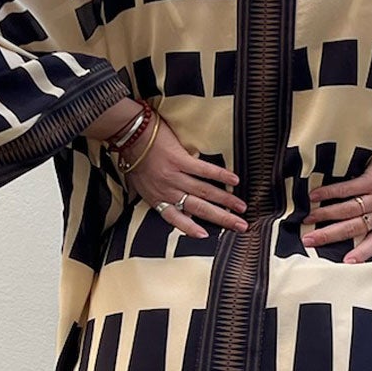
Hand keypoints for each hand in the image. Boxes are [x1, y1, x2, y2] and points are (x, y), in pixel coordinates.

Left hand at [124, 114, 248, 235]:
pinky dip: (220, 175)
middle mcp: (167, 190)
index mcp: (156, 198)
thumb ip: (157, 198)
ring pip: (204, 192)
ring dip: (226, 200)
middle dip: (221, 218)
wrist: (129, 134)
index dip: (190, 228)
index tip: (206, 236)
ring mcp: (174, 175)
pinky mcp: (180, 159)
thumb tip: (177, 208)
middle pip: (198, 208)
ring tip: (242, 207)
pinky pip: (204, 170)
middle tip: (240, 226)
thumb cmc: (134, 158)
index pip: (174, 219)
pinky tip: (234, 180)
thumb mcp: (140, 185)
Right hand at [302, 146, 371, 263]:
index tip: (346, 262)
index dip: (362, 253)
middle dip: (328, 235)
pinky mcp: (371, 180)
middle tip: (309, 240)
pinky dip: (328, 193)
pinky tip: (315, 196)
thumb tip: (358, 234)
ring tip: (308, 219)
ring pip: (346, 210)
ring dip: (324, 215)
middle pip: (352, 228)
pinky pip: (345, 189)